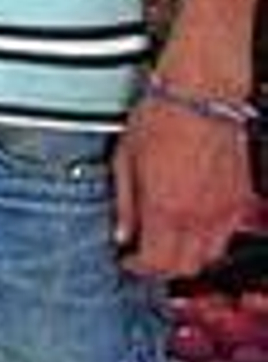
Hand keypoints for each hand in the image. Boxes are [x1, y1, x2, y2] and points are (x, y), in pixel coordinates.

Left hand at [113, 96, 251, 276]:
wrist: (202, 94)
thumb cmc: (161, 115)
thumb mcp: (125, 156)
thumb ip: (124, 202)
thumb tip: (122, 233)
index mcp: (165, 207)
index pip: (155, 262)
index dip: (138, 267)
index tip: (127, 259)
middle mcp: (198, 216)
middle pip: (184, 267)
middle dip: (161, 267)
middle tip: (144, 254)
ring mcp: (224, 210)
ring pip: (209, 257)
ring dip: (187, 257)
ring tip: (166, 241)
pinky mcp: (240, 199)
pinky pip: (226, 236)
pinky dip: (208, 241)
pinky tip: (191, 225)